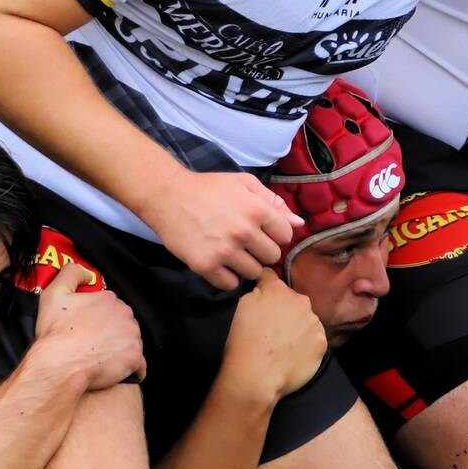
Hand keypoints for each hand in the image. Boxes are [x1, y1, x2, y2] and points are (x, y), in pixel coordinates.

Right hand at [33, 263, 145, 388]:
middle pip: (122, 323)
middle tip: (93, 343)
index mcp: (109, 299)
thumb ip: (71, 274)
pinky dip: (132, 368)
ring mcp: (132, 337)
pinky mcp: (135, 359)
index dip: (98, 317)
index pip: (109, 306)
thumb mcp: (54, 293)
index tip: (88, 326)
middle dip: (112, 331)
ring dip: (121, 348)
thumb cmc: (56, 332)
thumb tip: (86, 273)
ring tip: (102, 357)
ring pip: (130, 341)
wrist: (60, 364)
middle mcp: (126, 315)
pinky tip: (119, 370)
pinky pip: (139, 365)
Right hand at [135, 169, 301, 290]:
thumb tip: (299, 223)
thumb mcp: (244, 184)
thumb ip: (273, 202)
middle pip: (272, 256)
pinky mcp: (206, 266)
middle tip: (246, 243)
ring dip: (246, 265)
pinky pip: (230, 284)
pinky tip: (220, 264)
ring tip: (232, 253)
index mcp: (257, 210)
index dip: (275, 234)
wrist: (168, 197)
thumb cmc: (208, 188)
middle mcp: (244, 231)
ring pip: (254, 272)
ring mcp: (225, 250)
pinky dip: (227, 277)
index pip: (286, 235)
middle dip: (262, 250)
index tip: (261, 231)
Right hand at [219, 272, 327, 402]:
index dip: (264, 288)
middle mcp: (300, 300)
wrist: (256, 374)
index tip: (261, 301)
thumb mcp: (241, 305)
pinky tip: (293, 354)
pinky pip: (314, 338)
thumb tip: (264, 285)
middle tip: (272, 328)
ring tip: (283, 344)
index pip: (271, 278)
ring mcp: (314, 322)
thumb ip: (257, 290)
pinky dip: (307, 344)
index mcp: (277, 289)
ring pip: (306, 319)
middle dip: (285, 309)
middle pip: (293, 300)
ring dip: (298, 326)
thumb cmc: (243, 340)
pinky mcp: (322, 343)